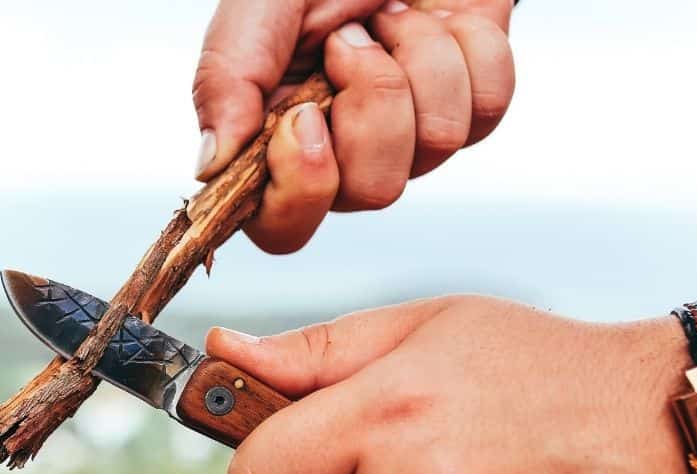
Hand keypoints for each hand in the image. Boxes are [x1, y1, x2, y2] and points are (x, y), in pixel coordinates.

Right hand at [193, 0, 514, 252]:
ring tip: (388, 16)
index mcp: (278, 148)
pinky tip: (436, 18)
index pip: (285, 229)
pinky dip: (465, 44)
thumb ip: (224, 88)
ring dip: (415, 57)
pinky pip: (488, 105)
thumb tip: (208, 169)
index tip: (302, 115)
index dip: (302, 188)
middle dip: (372, 101)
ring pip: (438, 145)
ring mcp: (412, 137)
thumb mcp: (249, 16)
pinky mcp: (473, 103)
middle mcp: (345, 157)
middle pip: (375, 191)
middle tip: (350, 40)